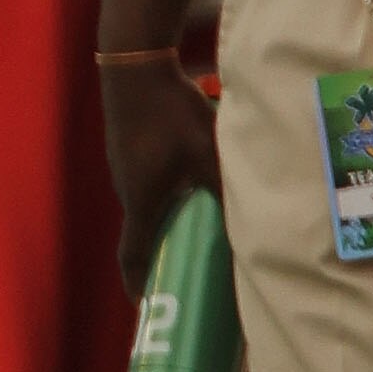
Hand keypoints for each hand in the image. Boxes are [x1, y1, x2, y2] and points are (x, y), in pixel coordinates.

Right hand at [102, 56, 221, 297]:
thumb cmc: (169, 116)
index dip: (136, 282)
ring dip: (162, 223)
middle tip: (182, 270)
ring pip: (144, 205)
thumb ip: (224, 188)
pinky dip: (162, 197)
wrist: (135, 69)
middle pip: (140, 232)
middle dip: (159, 255)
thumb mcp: (206, 154)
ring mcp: (123, 168)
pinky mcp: (126, 149)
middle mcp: (126, 189)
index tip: (144, 302)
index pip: (131, 253)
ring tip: (190, 230)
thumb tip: (249, 218)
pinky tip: (185, 184)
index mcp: (140, 200)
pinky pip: (144, 184)